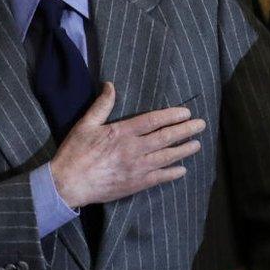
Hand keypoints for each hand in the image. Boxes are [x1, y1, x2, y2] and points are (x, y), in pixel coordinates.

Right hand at [50, 82, 205, 207]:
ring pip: (166, 157)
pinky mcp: (135, 185)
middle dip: (185, 130)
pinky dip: (172, 174)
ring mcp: (136, 168)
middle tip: (201, 125)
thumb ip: (102, 105)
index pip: (153, 121)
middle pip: (165, 138)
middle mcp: (133, 149)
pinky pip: (159, 178)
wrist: (67, 184)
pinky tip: (182, 170)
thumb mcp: (86, 124)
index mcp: (122, 132)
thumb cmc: (75, 153)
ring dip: (184, 150)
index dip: (172, 115)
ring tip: (197, 145)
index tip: (186, 112)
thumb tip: (111, 85)